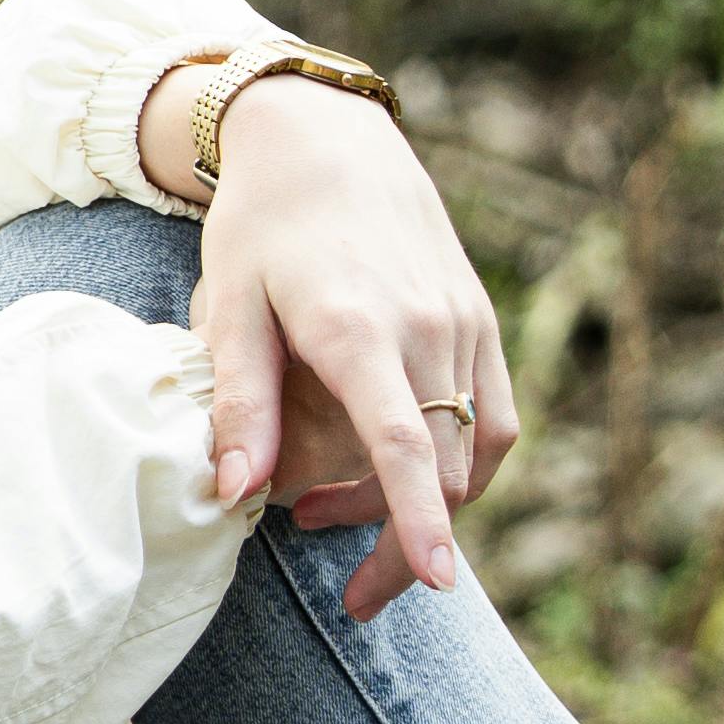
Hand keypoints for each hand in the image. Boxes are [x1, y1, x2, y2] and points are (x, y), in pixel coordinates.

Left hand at [171, 75, 517, 621]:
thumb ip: (239, 401)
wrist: (328, 140)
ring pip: (476, 452)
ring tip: (339, 517)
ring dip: (427, 506)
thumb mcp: (230, 302)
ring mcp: (466, 323)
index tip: (436, 580)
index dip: (418, 517)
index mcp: (356, 326)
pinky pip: (494, 417)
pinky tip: (403, 474)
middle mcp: (427, 327)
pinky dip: (462, 464)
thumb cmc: (264, 223)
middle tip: (340, 584)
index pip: (401, 442)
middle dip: (400, 542)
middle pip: (442, 466)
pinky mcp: (482, 321)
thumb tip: (236, 492)